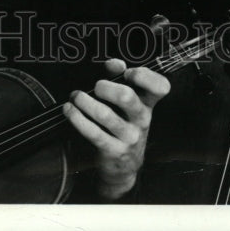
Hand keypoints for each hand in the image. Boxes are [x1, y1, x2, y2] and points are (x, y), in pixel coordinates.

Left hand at [63, 58, 169, 199]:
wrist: (125, 166)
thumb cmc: (125, 125)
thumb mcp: (128, 103)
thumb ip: (119, 78)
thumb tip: (114, 63)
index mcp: (148, 103)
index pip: (160, 87)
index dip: (144, 76)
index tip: (127, 72)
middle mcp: (142, 119)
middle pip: (127, 97)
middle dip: (106, 87)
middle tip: (96, 86)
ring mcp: (129, 136)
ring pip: (105, 115)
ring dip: (85, 102)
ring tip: (76, 96)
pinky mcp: (113, 150)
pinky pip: (93, 132)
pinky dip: (77, 118)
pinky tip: (69, 110)